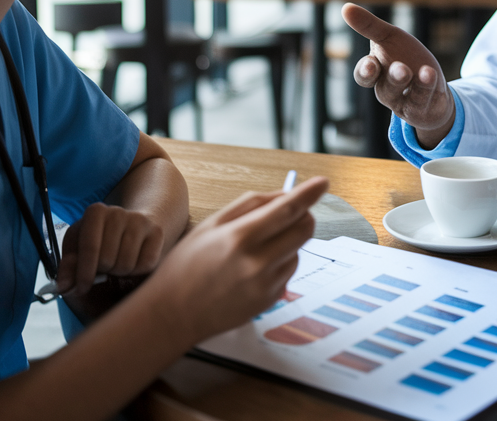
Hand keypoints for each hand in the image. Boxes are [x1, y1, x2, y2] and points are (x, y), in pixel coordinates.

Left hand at [56, 203, 165, 295]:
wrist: (131, 227)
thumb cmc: (99, 241)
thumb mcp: (78, 249)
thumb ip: (68, 268)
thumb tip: (63, 286)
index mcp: (95, 212)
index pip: (89, 248)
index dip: (83, 274)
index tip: (81, 289)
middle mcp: (118, 212)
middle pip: (107, 259)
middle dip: (103, 271)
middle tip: (104, 268)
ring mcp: (140, 221)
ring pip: (126, 265)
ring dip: (119, 272)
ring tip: (117, 263)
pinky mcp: (157, 233)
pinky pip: (145, 265)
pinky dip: (137, 272)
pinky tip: (133, 261)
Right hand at [149, 177, 327, 343]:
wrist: (173, 314)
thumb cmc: (186, 265)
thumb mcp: (211, 224)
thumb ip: (250, 205)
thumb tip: (283, 194)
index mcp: (240, 238)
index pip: (287, 209)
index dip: (309, 193)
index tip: (324, 182)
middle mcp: (257, 263)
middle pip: (304, 230)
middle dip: (303, 215)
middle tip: (288, 213)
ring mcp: (267, 285)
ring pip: (298, 250)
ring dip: (286, 241)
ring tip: (252, 250)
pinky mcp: (270, 300)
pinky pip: (288, 271)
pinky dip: (279, 263)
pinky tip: (250, 270)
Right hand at [342, 3, 453, 147]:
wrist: (432, 84)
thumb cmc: (406, 57)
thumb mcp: (390, 37)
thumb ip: (369, 26)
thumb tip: (345, 7)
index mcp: (376, 73)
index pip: (364, 76)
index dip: (366, 71)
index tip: (371, 63)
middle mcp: (387, 91)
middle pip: (384, 89)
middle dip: (393, 79)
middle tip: (401, 69)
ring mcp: (405, 103)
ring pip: (403, 97)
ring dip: (411, 84)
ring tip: (417, 71)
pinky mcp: (422, 109)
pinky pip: (422, 100)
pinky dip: (426, 86)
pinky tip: (429, 72)